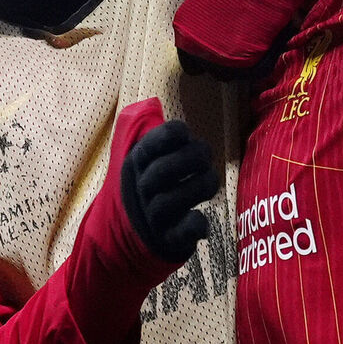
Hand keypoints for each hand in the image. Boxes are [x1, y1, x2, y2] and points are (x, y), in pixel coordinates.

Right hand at [121, 120, 218, 262]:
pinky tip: (201, 216)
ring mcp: (153, 216)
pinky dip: (195, 224)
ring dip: (201, 185)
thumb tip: (150, 104)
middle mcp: (141, 189)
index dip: (172, 134)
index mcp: (136, 163)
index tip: (185, 134)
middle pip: (163, 171)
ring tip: (209, 179)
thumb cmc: (149, 185)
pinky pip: (182, 232)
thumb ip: (144, 129)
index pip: (151, 144)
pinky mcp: (168, 239)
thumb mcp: (141, 157)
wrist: (133, 234)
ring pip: (173, 201)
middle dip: (193, 158)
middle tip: (206, 157)